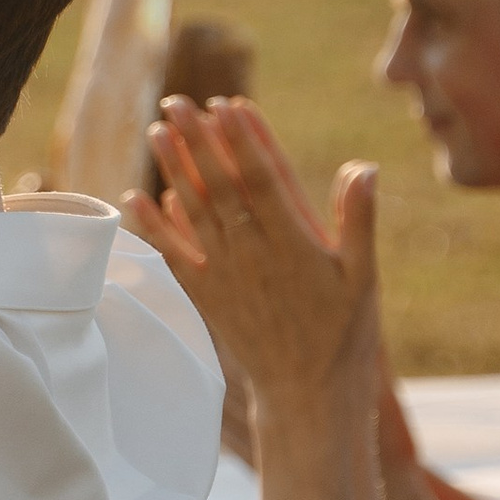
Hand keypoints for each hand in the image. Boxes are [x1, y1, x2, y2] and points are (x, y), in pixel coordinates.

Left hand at [131, 97, 378, 423]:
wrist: (308, 397)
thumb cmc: (345, 336)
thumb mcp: (364, 277)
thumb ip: (359, 220)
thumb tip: (362, 166)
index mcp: (295, 244)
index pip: (263, 180)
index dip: (243, 140)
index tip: (227, 105)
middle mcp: (254, 255)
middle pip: (220, 187)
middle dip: (197, 141)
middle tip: (177, 102)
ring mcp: (226, 276)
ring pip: (194, 213)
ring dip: (173, 170)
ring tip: (157, 130)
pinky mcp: (207, 297)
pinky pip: (175, 256)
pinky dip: (154, 227)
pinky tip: (136, 197)